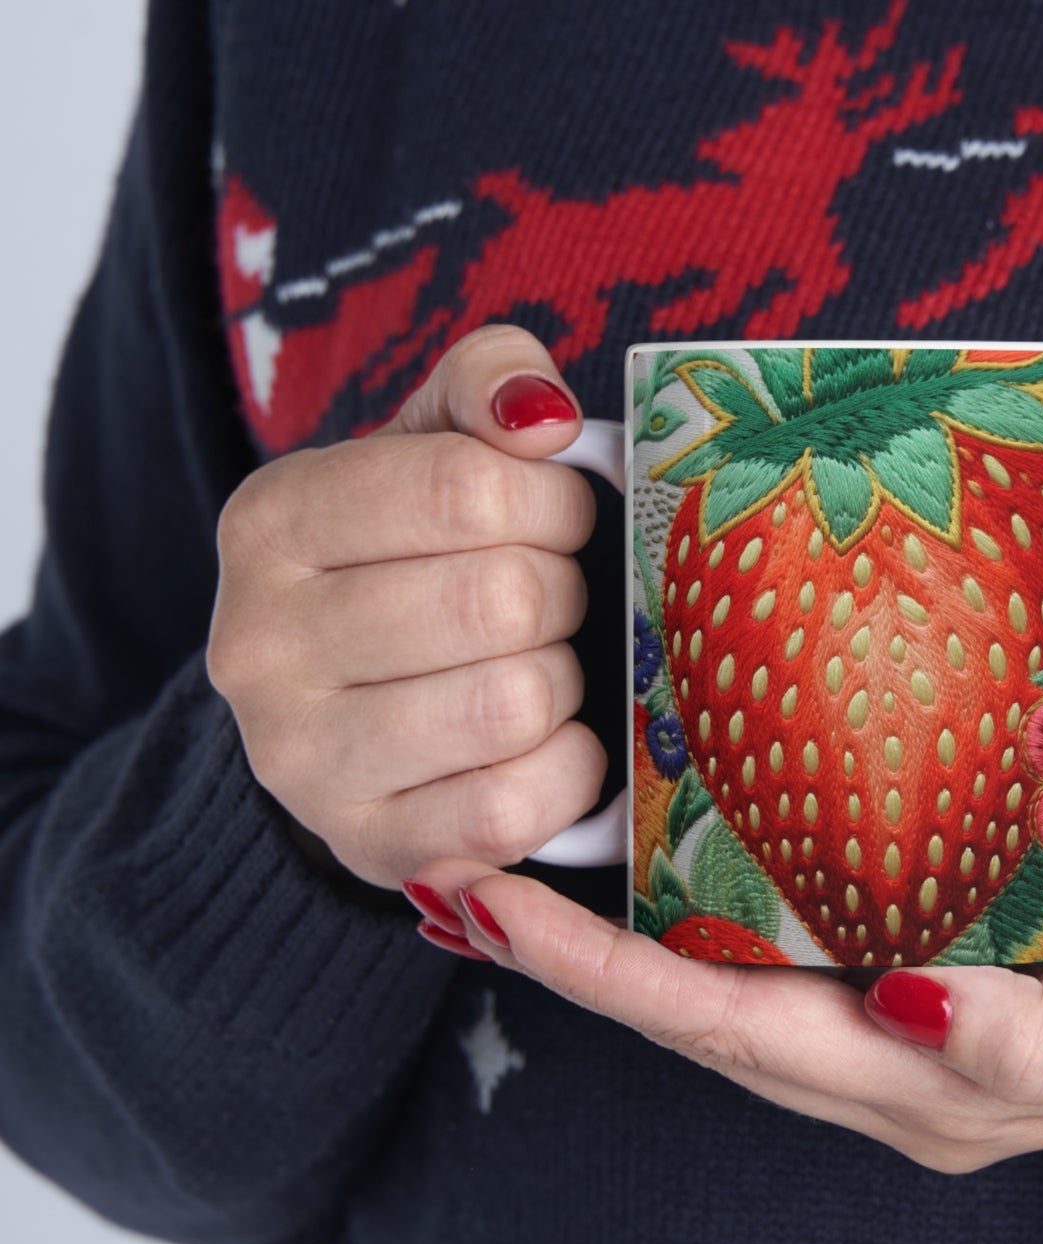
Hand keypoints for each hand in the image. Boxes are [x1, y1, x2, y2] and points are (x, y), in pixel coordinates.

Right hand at [207, 326, 605, 887]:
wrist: (346, 709)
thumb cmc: (410, 562)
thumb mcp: (430, 446)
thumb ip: (486, 384)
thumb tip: (543, 416)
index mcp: (272, 522)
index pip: (465, 489)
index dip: (552, 504)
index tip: (557, 520)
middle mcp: (260, 644)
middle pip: (500, 600)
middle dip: (562, 595)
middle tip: (550, 601)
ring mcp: (302, 760)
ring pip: (512, 703)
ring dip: (562, 682)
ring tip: (538, 667)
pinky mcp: (368, 845)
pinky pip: (513, 807)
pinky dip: (566, 770)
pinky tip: (546, 743)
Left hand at [407, 828, 1042, 1171]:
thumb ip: (1034, 1041)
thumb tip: (908, 1011)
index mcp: (937, 1083)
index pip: (734, 1032)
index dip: (606, 979)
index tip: (494, 910)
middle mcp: (898, 1053)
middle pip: (703, 1009)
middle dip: (576, 957)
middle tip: (466, 873)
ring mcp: (910, 1005)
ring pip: (736, 974)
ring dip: (626, 931)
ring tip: (530, 862)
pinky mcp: (938, 946)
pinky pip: (798, 932)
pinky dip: (716, 897)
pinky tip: (676, 847)